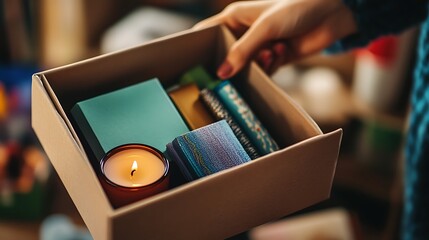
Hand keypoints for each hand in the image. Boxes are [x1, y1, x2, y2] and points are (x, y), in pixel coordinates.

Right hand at [194, 0, 356, 78]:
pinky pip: (263, 71)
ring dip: (257, 64)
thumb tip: (221, 73)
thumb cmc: (296, 9)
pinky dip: (271, 67)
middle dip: (230, 64)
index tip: (191, 64)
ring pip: (246, 66)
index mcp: (236, 18)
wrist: (331, 14)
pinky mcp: (274, 58)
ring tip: (271, 53)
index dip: (199, 46)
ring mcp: (259, 46)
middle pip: (227, 54)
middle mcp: (245, 32)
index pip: (208, 31)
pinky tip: (282, 52)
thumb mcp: (265, 27)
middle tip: (227, 77)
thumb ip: (242, 50)